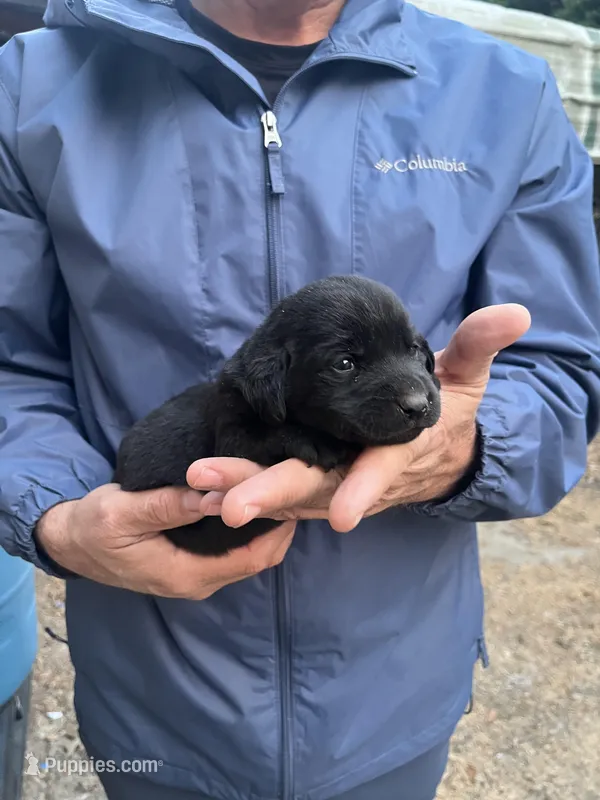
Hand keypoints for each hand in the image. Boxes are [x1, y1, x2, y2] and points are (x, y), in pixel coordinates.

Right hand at [35, 485, 294, 598]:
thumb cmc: (94, 527)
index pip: (254, 556)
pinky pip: (235, 551)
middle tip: (293, 484)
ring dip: (267, 526)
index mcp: (187, 574)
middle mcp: (199, 581)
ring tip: (280, 488)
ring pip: (250, 555)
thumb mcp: (125, 511)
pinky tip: (254, 501)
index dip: (279, 525)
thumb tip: (216, 495)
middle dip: (281, 524)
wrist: (71, 543)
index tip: (292, 490)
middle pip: (259, 558)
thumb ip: (170, 505)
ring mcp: (197, 575)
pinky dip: (251, 529)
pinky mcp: (194, 564)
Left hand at [187, 304, 530, 531]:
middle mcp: (362, 476)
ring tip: (199, 485)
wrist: (437, 454)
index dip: (365, 492)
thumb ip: (479, 346)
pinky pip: (278, 490)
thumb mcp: (467, 378)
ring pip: (289, 494)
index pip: (382, 473)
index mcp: (398, 453)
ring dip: (244, 491)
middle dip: (273, 495)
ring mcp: (335, 484)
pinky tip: (202, 486)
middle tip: (226, 503)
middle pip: (318, 491)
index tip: (343, 514)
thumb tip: (513, 313)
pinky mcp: (316, 482)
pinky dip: (243, 489)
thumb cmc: (448, 412)